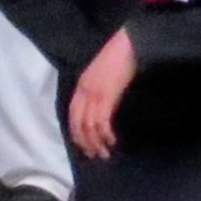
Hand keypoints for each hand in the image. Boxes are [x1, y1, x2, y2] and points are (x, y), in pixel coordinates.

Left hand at [67, 28, 138, 160]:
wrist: (127, 44)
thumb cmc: (117, 57)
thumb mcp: (100, 74)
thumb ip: (96, 88)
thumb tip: (99, 106)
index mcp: (81, 85)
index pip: (72, 114)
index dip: (75, 132)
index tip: (83, 145)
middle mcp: (84, 91)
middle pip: (78, 122)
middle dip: (84, 142)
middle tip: (94, 155)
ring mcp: (95, 93)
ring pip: (89, 125)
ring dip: (96, 142)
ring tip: (104, 154)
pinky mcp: (107, 96)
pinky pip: (102, 121)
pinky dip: (105, 134)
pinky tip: (112, 140)